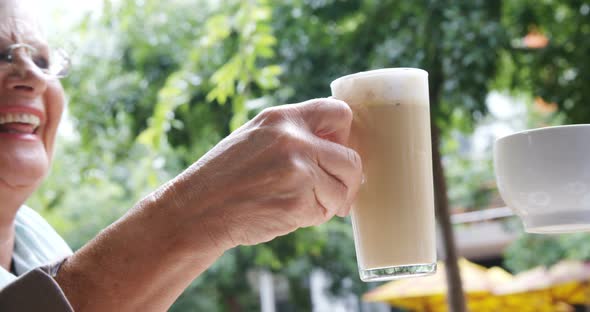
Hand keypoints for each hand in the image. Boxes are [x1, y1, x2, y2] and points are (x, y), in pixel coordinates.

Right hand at [157, 98, 362, 248]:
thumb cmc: (226, 177)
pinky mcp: (298, 201)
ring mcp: (298, 170)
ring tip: (303, 205)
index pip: (340, 112)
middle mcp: (294, 139)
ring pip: (343, 189)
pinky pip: (324, 212)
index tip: (336, 153)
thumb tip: (338, 145)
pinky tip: (287, 213)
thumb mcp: (256, 138)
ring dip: (330, 203)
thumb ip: (294, 135)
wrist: (196, 210)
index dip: (345, 136)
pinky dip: (312, 218)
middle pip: (352, 159)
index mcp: (283, 118)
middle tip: (335, 193)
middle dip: (348, 180)